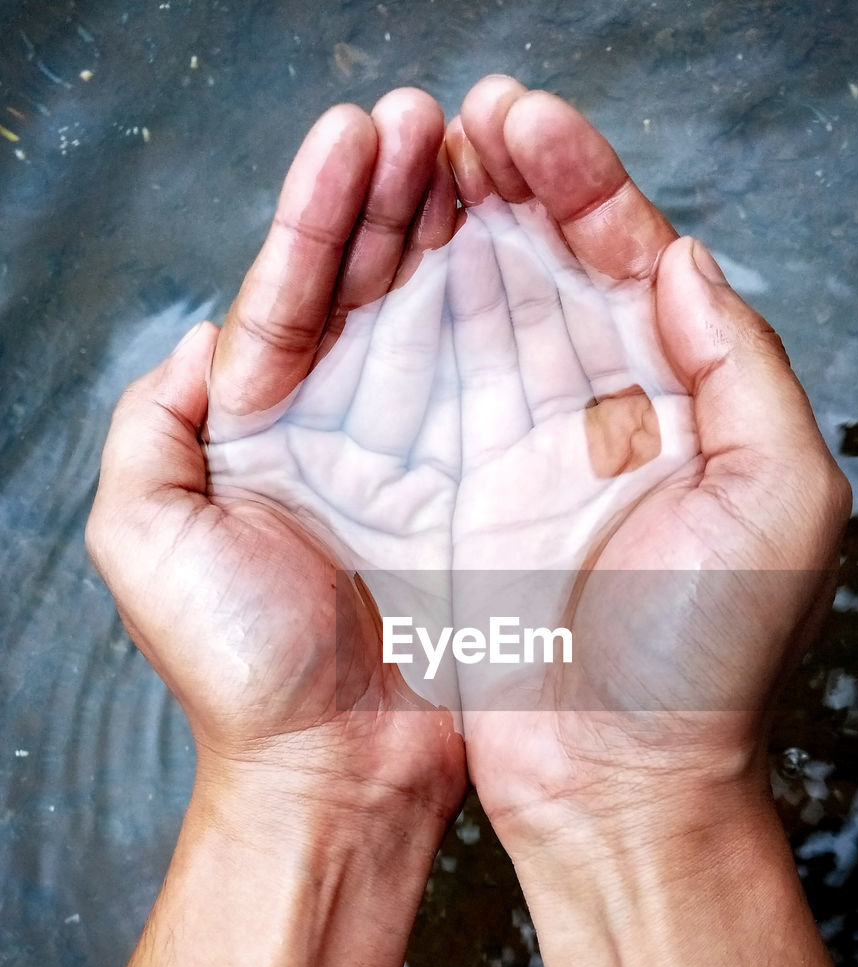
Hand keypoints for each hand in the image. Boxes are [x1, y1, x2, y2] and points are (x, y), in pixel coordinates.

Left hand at [86, 89, 465, 825]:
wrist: (339, 769)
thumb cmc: (243, 670)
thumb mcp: (146, 541)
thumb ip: (152, 429)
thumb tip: (207, 340)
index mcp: (257, 429)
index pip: (289, 295)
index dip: (321, 211)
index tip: (359, 133)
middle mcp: (333, 431)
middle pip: (365, 288)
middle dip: (394, 196)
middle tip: (435, 117)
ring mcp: (409, 457)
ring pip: (433, 321)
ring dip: (451, 231)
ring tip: (479, 151)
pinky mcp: (473, 493)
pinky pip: (492, 390)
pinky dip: (504, 318)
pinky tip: (521, 249)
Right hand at [445, 76, 851, 855]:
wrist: (619, 782)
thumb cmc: (707, 662)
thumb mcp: (780, 501)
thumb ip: (741, 367)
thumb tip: (681, 255)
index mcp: (689, 405)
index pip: (635, 261)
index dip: (587, 182)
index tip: (530, 121)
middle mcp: (608, 418)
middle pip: (555, 268)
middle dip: (513, 183)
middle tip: (467, 116)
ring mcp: (527, 456)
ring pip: (487, 311)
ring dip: (453, 230)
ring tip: (418, 155)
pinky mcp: (461, 500)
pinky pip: (430, 389)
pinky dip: (407, 319)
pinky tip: (387, 258)